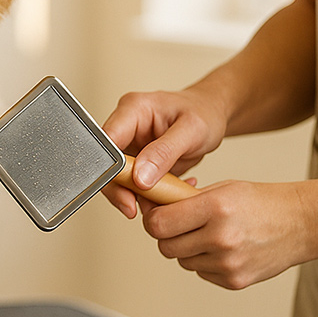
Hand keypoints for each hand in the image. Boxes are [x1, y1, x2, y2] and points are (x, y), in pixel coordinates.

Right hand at [100, 87, 228, 218]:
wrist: (211, 114)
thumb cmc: (203, 114)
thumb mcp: (191, 130)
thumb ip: (164, 153)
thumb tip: (140, 177)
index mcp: (132, 110)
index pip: (107, 141)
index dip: (111, 167)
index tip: (128, 189)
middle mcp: (125, 127)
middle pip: (106, 163)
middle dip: (119, 189)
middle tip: (134, 206)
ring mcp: (129, 145)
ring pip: (116, 178)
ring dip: (135, 196)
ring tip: (161, 200)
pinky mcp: (136, 162)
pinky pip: (132, 185)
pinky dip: (148, 196)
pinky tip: (168, 194)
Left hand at [140, 180, 313, 289]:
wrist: (302, 223)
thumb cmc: (262, 202)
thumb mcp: (221, 189)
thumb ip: (185, 201)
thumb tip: (151, 208)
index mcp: (215, 207)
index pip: (159, 223)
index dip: (152, 219)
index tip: (156, 214)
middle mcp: (221, 237)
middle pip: (165, 246)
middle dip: (167, 235)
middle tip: (180, 224)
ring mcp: (228, 262)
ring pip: (182, 261)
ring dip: (187, 249)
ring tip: (208, 234)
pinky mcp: (234, 280)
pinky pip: (201, 273)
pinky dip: (205, 262)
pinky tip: (223, 248)